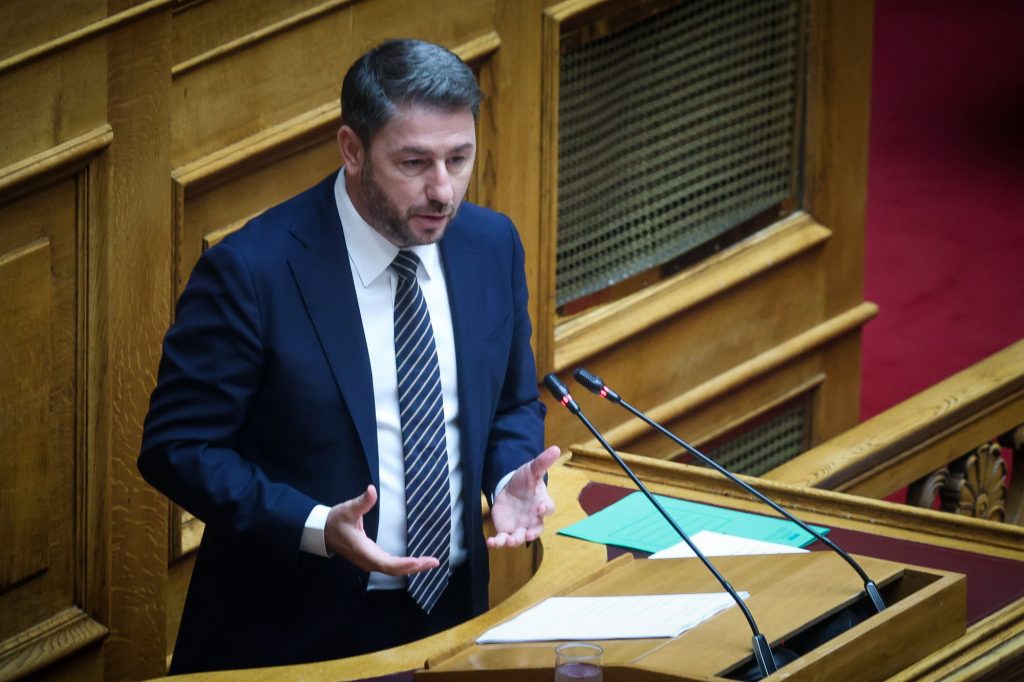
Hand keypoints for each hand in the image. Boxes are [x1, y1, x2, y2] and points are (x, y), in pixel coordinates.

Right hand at [324, 485, 438, 575]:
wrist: (322, 532)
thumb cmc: (336, 520)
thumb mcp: (348, 509)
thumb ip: (362, 501)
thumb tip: (372, 490)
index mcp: (363, 550)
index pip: (386, 563)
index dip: (403, 564)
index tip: (419, 562)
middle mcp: (368, 560)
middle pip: (394, 569)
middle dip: (414, 567)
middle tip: (433, 562)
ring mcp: (369, 561)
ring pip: (393, 570)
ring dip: (411, 567)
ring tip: (429, 563)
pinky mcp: (371, 559)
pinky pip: (390, 566)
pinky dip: (404, 566)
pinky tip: (415, 563)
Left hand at [487, 445, 559, 547]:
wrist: (509, 489)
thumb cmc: (525, 481)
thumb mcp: (532, 469)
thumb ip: (542, 462)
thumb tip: (555, 448)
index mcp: (542, 504)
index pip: (549, 509)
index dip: (546, 510)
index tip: (541, 509)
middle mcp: (533, 519)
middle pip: (536, 530)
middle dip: (531, 534)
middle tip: (527, 535)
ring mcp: (520, 526)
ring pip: (519, 538)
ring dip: (513, 541)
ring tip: (507, 541)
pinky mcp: (506, 530)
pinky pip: (503, 539)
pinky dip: (498, 543)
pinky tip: (491, 542)